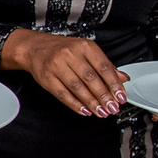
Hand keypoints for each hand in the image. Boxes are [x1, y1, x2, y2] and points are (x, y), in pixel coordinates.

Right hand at [3, 30, 126, 117]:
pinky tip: (85, 110)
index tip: (121, 97)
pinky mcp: (47, 78)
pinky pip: (63, 94)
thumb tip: (122, 78)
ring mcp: (57, 66)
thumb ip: (104, 65)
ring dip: (92, 103)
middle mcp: (70, 54)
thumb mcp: (85, 51)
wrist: (34, 48)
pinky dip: (75, 104)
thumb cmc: (62, 49)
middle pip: (91, 79)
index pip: (104, 67)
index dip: (114, 84)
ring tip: (101, 111)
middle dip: (104, 96)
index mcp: (84, 46)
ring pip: (78, 88)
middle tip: (112, 108)